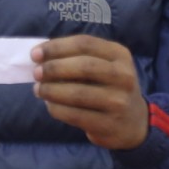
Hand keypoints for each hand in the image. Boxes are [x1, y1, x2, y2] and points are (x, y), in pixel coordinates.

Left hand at [31, 35, 148, 149]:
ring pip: (77, 93)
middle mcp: (123, 76)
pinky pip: (75, 115)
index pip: (85, 44)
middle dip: (54, 68)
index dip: (57, 47)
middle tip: (36, 73)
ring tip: (39, 89)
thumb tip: (40, 56)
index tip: (35, 53)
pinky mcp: (108, 124)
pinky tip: (50, 105)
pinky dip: (57, 109)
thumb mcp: (104, 66)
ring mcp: (118, 101)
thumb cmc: (109, 88)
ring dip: (51, 90)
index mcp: (119, 55)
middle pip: (83, 66)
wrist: (133, 123)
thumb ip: (77, 57)